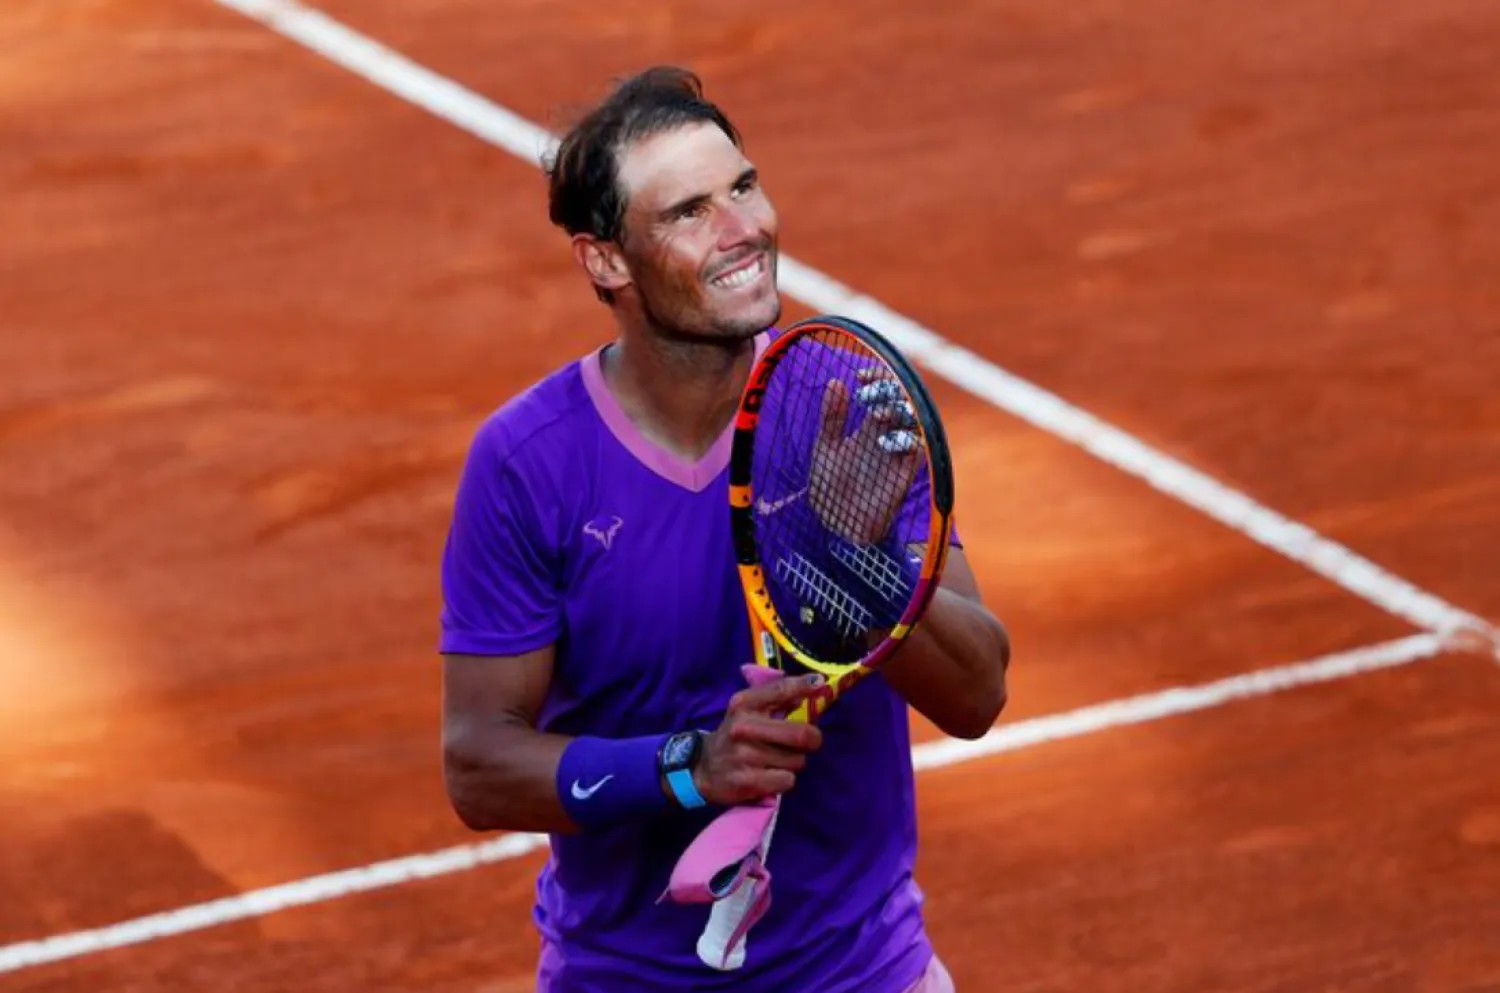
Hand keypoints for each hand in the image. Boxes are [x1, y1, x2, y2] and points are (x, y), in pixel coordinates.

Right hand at [693, 674, 826, 805]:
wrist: (703, 768)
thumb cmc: (736, 735)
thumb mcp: (748, 710)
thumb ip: (777, 698)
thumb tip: (812, 685)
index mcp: (744, 704)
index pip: (779, 690)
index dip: (803, 685)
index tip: (819, 683)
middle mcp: (743, 727)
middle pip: (800, 733)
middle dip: (812, 739)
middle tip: (809, 742)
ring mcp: (744, 755)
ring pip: (797, 760)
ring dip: (794, 762)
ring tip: (778, 761)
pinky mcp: (747, 781)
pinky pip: (787, 780)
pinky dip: (784, 780)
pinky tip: (770, 776)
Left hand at [809, 368, 921, 544]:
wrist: (834, 521)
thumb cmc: (830, 482)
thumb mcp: (826, 446)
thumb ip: (832, 417)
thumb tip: (836, 381)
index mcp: (871, 427)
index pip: (885, 393)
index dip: (879, 379)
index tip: (860, 375)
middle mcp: (888, 437)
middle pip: (903, 403)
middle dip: (890, 393)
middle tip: (869, 394)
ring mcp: (898, 455)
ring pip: (915, 424)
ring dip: (900, 415)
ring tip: (878, 415)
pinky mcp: (904, 475)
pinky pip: (918, 452)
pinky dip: (909, 442)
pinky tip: (888, 440)